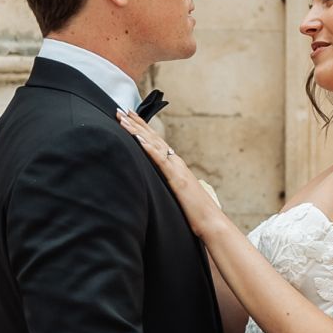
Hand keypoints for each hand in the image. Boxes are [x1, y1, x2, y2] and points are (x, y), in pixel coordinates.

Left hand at [116, 107, 216, 235]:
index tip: (130, 117)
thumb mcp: (179, 194)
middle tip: (121, 110)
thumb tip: (160, 183)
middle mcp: (177, 162)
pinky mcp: (176, 179)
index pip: (156, 142)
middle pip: (154, 138)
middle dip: (136, 123)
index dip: (143, 128)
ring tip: (124, 119)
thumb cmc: (196, 212)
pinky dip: (149, 148)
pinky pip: (160, 160)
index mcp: (176, 165)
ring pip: (154, 145)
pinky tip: (138, 139)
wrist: (211, 222)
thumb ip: (170, 184)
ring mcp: (177, 169)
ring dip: (137, 131)